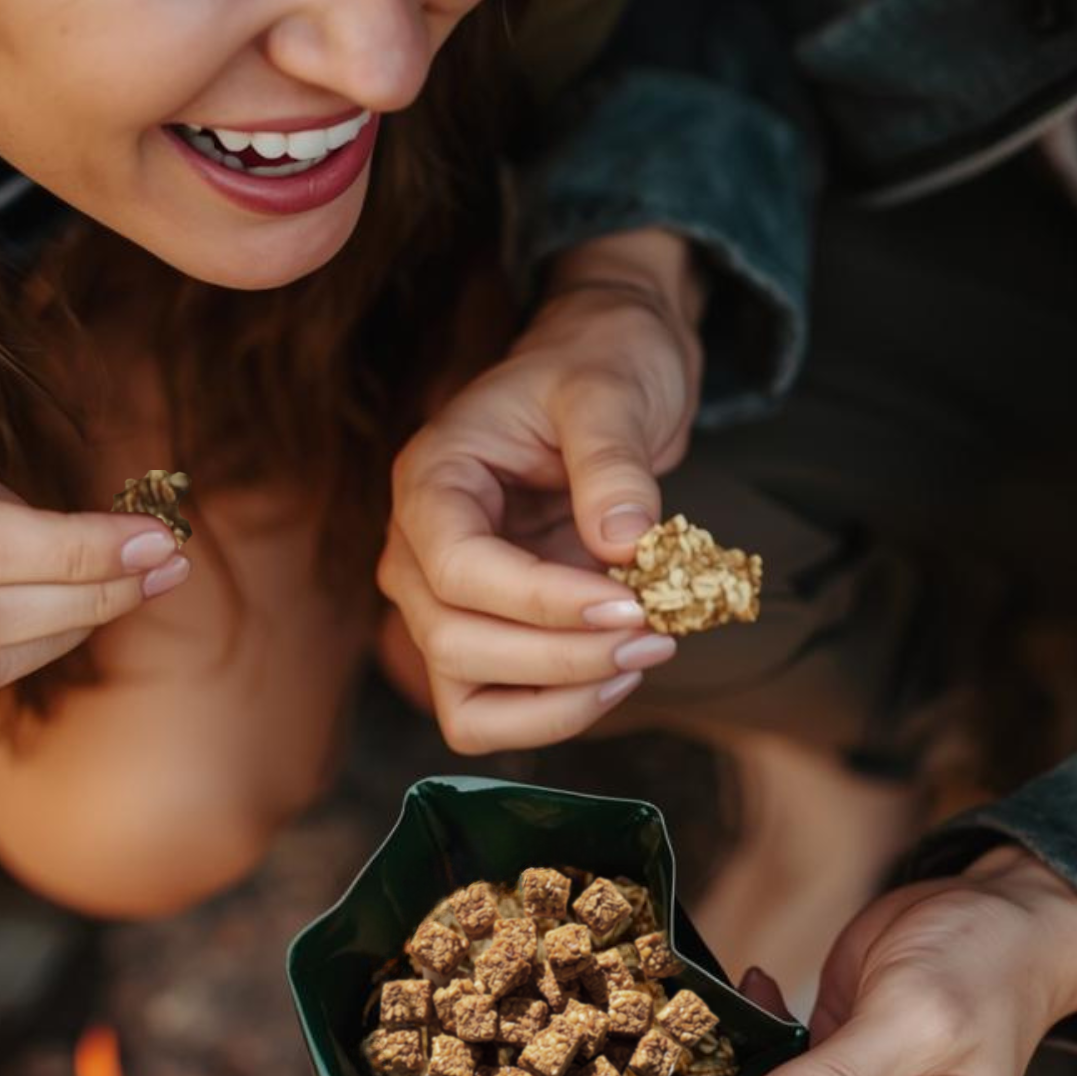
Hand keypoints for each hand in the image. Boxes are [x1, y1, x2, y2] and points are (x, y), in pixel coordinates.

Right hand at [378, 230, 703, 752]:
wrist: (604, 369)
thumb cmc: (598, 366)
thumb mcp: (610, 390)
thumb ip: (613, 462)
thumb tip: (624, 541)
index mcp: (432, 480)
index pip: (458, 571)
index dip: (541, 605)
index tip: (630, 608)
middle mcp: (420, 550)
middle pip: (455, 644)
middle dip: (560, 659)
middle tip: (657, 638)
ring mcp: (446, 600)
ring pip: (466, 697)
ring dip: (556, 700)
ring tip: (642, 659)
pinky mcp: (488, 632)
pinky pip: (498, 706)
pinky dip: (556, 709)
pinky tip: (618, 673)